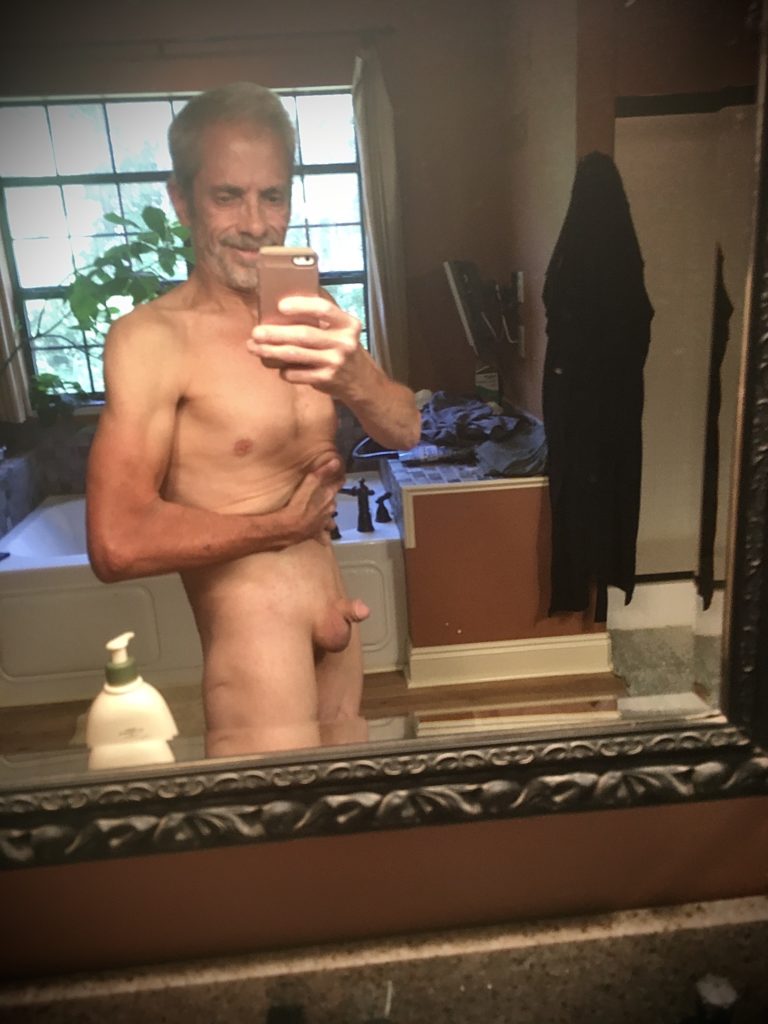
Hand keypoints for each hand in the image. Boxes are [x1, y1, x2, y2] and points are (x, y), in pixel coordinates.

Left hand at [247, 295, 363, 398]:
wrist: (362, 381)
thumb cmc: (343, 349)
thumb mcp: (342, 330)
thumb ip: (322, 318)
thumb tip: (284, 305)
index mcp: (347, 324)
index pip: (324, 309)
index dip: (301, 306)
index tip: (280, 306)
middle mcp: (343, 343)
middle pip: (303, 335)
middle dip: (275, 333)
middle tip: (256, 332)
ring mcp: (335, 363)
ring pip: (295, 355)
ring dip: (271, 351)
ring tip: (254, 347)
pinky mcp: (326, 380)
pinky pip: (296, 374)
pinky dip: (282, 369)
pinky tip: (275, 365)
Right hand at [282, 463, 340, 543]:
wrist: (290, 527)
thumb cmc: (299, 505)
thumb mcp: (310, 483)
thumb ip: (323, 472)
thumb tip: (336, 462)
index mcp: (328, 498)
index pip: (337, 486)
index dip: (339, 481)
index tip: (341, 477)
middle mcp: (328, 511)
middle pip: (333, 503)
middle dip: (331, 499)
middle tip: (326, 495)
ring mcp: (322, 523)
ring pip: (330, 519)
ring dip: (328, 516)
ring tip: (325, 515)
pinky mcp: (315, 533)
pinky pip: (322, 536)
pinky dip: (323, 536)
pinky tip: (321, 536)